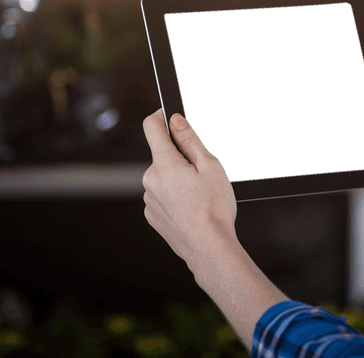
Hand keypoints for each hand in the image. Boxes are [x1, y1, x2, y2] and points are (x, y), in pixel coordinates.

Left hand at [142, 109, 237, 269]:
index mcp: (164, 163)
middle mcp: (150, 179)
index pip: (151, 127)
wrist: (209, 248)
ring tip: (200, 194)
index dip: (161, 115)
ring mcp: (149, 199)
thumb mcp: (210, 166)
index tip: (170, 114)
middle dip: (180, 156)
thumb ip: (190, 140)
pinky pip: (162, 195)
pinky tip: (192, 207)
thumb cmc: (214, 208)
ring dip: (178, 177)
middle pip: (162, 154)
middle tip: (203, 170)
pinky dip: (175, 195)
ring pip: (164, 176)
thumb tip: (175, 120)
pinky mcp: (153, 215)